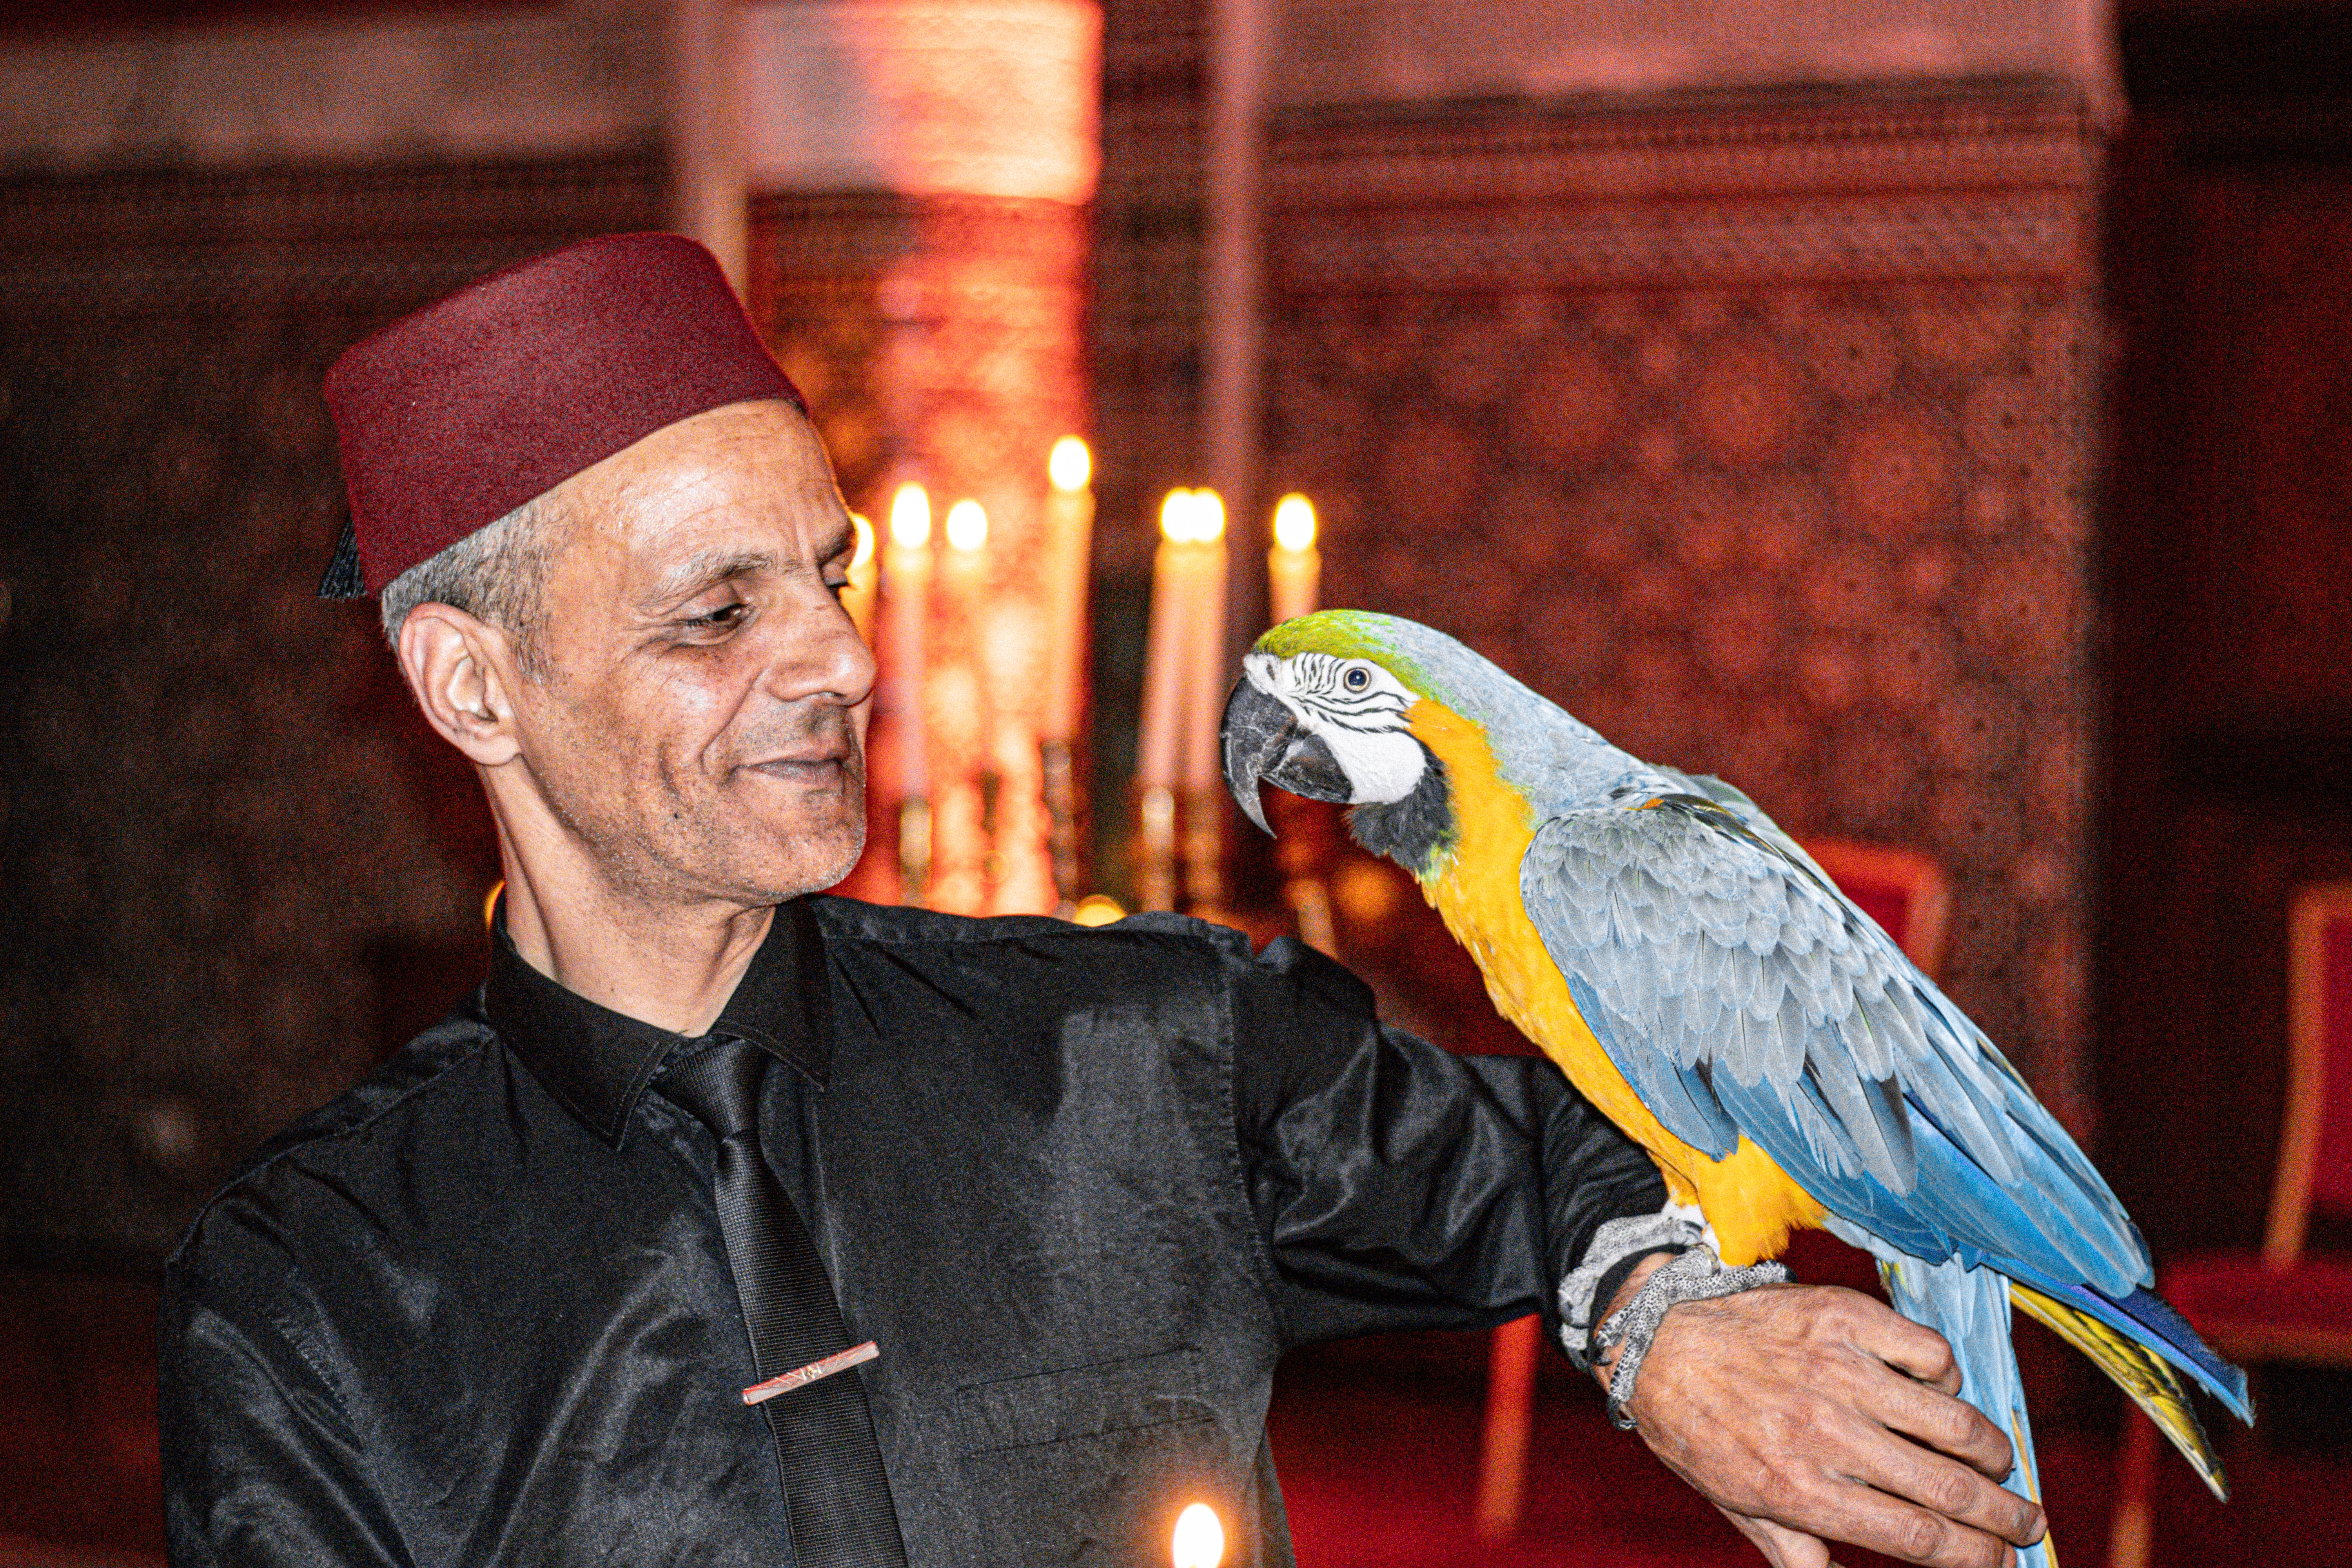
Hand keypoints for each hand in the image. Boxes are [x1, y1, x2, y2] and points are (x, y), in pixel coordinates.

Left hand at [1595, 1269, 2045, 1567]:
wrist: (1655, 1339)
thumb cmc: (1697, 1427)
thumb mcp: (1738, 1504)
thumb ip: (1797, 1551)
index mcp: (1803, 1489)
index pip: (1919, 1536)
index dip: (1976, 1554)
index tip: (2006, 1559)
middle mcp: (1827, 1432)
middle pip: (1948, 1485)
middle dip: (2006, 1513)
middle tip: (2031, 1521)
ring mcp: (1838, 1370)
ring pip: (1952, 1418)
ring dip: (1991, 1448)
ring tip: (1999, 1461)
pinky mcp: (1842, 1317)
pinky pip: (1928, 1350)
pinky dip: (1946, 1373)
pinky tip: (1938, 1386)